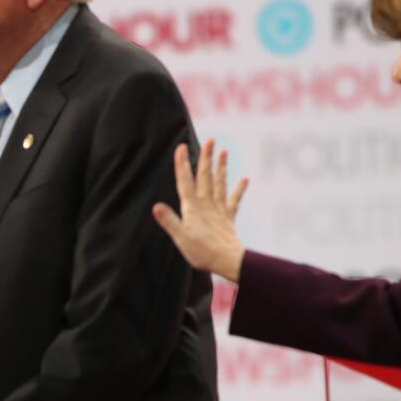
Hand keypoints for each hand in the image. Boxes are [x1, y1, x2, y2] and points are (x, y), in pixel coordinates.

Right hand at [151, 139, 248, 282]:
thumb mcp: (180, 238)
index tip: (182, 147)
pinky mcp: (228, 217)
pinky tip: (245, 178)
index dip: (182, 165)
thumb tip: (156, 206)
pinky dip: (239, 189)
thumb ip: (169, 221)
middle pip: (205, 177)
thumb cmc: (202, 251)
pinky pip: (234, 200)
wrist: (228, 260)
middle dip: (206, 158)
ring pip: (220, 183)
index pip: (185, 182)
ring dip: (221, 167)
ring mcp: (219, 209)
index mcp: (192, 208)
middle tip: (210, 140)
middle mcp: (206, 204)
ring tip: (224, 151)